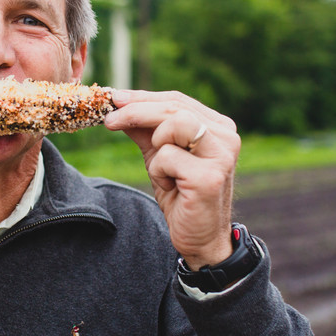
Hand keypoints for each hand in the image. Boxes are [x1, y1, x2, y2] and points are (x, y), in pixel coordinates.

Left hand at [103, 89, 240, 268]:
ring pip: (175, 124)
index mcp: (218, 128)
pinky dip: (158, 171)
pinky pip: (168, 157)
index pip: (177, 100)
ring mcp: (221, 156)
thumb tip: (117, 105)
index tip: (114, 99)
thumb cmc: (181, 196)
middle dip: (136, 111)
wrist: (199, 238)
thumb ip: (144, 130)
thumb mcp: (159, 157)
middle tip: (109, 120)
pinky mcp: (209, 177)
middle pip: (174, 107)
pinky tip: (170, 187)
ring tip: (161, 170)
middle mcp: (226, 137)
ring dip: (156, 146)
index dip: (143, 97)